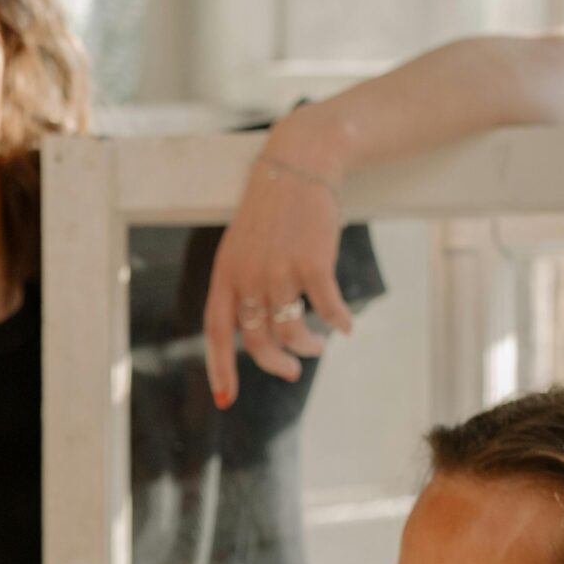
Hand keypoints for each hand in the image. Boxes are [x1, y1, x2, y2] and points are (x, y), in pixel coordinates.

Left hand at [202, 106, 357, 411]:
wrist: (300, 165)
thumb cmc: (273, 210)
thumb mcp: (243, 245)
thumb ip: (243, 283)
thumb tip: (259, 326)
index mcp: (224, 274)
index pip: (216, 332)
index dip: (220, 369)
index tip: (227, 399)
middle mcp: (247, 277)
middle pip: (256, 341)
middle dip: (276, 363)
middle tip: (291, 370)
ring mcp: (279, 272)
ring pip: (291, 331)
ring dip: (309, 346)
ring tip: (319, 346)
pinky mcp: (313, 264)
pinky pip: (327, 310)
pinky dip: (339, 322)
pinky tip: (348, 326)